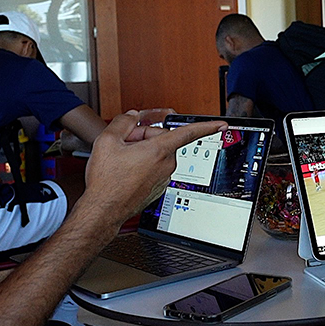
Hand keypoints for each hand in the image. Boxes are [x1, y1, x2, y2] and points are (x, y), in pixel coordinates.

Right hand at [83, 111, 224, 219]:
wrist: (103, 209)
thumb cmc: (107, 181)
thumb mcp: (107, 141)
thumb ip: (123, 121)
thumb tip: (132, 116)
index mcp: (159, 151)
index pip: (188, 133)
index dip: (206, 126)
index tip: (221, 125)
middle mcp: (166, 165)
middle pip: (161, 139)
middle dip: (143, 137)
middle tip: (124, 145)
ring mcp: (163, 178)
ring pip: (157, 153)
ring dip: (142, 151)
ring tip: (122, 161)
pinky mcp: (158, 187)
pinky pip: (154, 167)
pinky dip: (143, 165)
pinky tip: (126, 171)